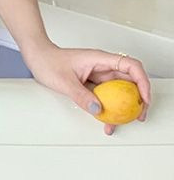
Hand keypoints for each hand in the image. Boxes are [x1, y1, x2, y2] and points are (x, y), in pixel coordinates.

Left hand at [22, 42, 150, 135]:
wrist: (37, 58)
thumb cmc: (48, 61)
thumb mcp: (64, 81)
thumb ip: (81, 96)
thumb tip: (98, 110)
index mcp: (100, 59)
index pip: (131, 66)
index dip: (142, 82)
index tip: (144, 98)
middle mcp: (102, 66)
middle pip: (130, 80)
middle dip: (139, 98)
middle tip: (139, 115)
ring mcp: (98, 75)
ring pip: (119, 90)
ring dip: (124, 106)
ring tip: (123, 121)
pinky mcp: (92, 83)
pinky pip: (106, 96)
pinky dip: (109, 107)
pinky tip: (106, 119)